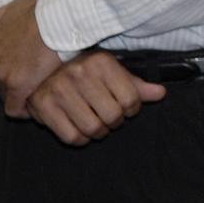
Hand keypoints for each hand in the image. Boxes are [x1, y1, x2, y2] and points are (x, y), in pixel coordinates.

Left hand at [0, 0, 61, 116]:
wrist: (57, 18)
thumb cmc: (41, 11)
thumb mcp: (12, 8)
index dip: (10, 70)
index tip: (24, 71)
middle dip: (14, 84)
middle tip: (35, 81)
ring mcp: (2, 75)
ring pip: (6, 96)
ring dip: (20, 96)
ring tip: (39, 92)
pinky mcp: (17, 86)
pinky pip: (14, 109)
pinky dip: (24, 110)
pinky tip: (35, 107)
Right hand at [28, 51, 165, 144]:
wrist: (45, 70)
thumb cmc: (86, 72)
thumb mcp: (112, 72)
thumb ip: (136, 85)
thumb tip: (161, 93)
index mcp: (101, 62)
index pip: (130, 98)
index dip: (133, 109)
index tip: (127, 108)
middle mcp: (79, 74)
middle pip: (112, 116)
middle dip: (115, 122)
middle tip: (111, 117)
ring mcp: (58, 90)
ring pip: (92, 128)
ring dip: (99, 132)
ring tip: (98, 124)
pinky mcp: (42, 106)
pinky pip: (71, 137)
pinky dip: (81, 139)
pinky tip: (82, 130)